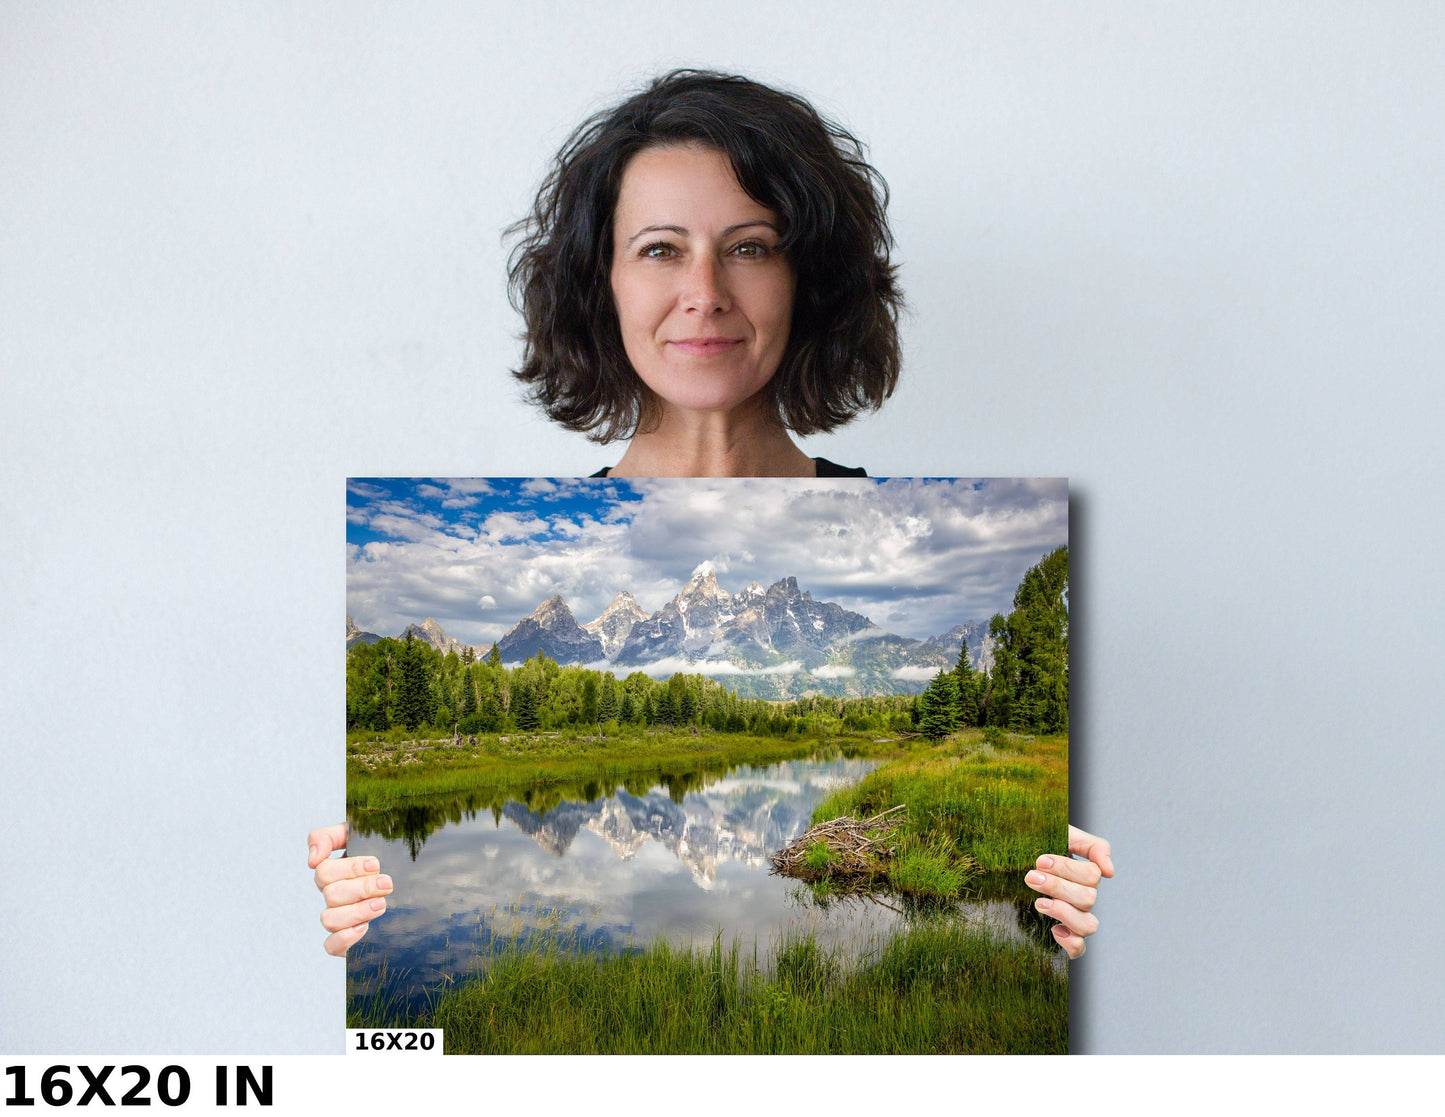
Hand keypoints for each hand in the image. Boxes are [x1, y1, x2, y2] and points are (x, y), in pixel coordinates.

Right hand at [308, 823, 391, 956]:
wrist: (415, 884)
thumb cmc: (386, 856)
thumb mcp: (363, 836)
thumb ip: (330, 837)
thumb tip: (312, 859)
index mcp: (335, 873)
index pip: (324, 871)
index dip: (349, 868)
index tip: (375, 865)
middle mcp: (334, 896)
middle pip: (331, 894)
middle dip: (362, 888)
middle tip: (387, 884)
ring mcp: (339, 919)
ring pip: (329, 919)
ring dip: (357, 911)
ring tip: (382, 904)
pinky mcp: (347, 941)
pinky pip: (331, 946)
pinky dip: (345, 938)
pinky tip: (365, 928)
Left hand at [1025, 825, 1112, 959]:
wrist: (1011, 855)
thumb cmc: (1038, 844)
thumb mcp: (1065, 834)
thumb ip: (1092, 846)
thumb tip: (1109, 872)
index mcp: (1084, 874)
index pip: (1092, 876)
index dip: (1067, 869)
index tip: (1040, 861)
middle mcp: (1083, 897)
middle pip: (1088, 899)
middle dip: (1057, 887)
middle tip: (1031, 877)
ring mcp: (1073, 916)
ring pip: (1088, 925)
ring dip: (1063, 912)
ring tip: (1039, 902)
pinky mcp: (1062, 933)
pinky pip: (1078, 949)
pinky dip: (1071, 943)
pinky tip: (1054, 929)